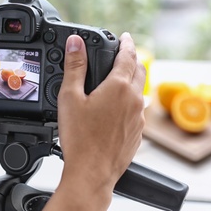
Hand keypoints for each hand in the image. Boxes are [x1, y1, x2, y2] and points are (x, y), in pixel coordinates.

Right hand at [42, 33, 145, 210]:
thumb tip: (76, 42)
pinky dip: (130, 101)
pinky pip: (137, 110)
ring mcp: (138, 118)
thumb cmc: (80, 139)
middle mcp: (134, 100)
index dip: (126, 42)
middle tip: (124, 54)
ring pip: (140, 91)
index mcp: (119, 87)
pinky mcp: (138, 133)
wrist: (92, 173)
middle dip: (133, 58)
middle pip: (139, 70)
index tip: (125, 36)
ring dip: (132, 80)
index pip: (128, 55)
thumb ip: (75, 66)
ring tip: (119, 80)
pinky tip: (117, 108)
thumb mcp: (70, 97)